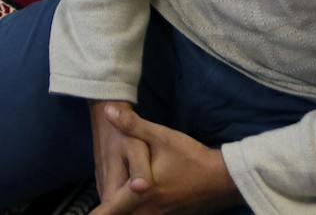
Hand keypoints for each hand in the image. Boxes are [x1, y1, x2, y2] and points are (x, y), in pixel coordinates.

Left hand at [91, 104, 238, 213]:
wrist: (222, 178)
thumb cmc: (191, 157)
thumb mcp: (161, 137)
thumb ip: (133, 125)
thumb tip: (107, 111)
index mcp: (141, 194)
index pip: (110, 209)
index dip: (96, 214)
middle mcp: (149, 211)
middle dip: (105, 212)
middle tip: (93, 210)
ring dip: (119, 212)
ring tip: (106, 208)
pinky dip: (134, 213)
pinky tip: (131, 206)